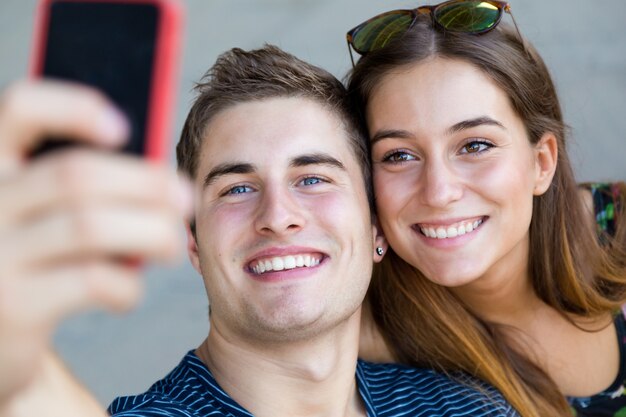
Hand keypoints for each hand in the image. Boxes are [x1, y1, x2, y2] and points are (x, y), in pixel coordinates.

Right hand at [0, 80, 191, 403]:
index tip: (124, 127)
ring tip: (172, 242)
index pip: (20, 109)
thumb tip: (159, 176)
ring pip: (91, 227)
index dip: (76, 108)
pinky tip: (128, 290)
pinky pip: (92, 281)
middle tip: (185, 197)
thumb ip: (77, 184)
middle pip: (77, 175)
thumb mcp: (41, 211)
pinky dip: (127, 286)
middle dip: (146, 184)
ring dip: (151, 233)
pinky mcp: (13, 308)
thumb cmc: (34, 257)